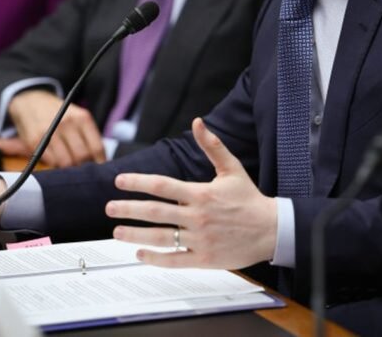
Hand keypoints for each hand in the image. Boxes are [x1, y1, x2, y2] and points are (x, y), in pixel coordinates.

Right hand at [9, 89, 104, 166]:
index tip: (98, 170)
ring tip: (67, 166)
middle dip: (82, 167)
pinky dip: (53, 165)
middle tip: (81, 169)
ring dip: (67, 169)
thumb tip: (101, 162)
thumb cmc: (60, 114)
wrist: (31, 101)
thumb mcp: (78, 118)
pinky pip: (49, 161)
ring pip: (65, 162)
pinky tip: (54, 159)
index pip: (96, 148)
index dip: (99, 163)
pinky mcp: (34, 141)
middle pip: (81, 157)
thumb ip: (89, 137)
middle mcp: (67, 123)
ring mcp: (50, 132)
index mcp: (82, 118)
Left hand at [107, 118, 277, 269]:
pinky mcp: (205, 258)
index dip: (138, 182)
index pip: (162, 186)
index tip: (119, 181)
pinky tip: (139, 254)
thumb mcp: (231, 168)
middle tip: (109, 207)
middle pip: (155, 212)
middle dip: (128, 209)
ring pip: (161, 238)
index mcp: (201, 193)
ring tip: (117, 232)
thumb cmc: (249, 199)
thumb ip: (212, 145)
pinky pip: (175, 260)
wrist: (271, 229)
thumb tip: (197, 122)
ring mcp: (201, 239)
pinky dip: (155, 258)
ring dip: (135, 235)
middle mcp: (198, 216)